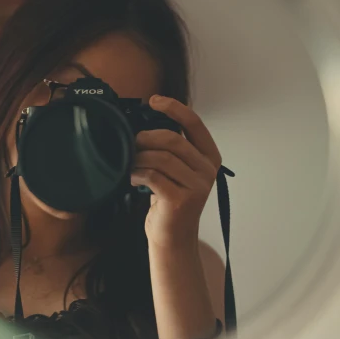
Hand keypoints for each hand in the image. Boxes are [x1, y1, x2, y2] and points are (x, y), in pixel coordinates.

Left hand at [130, 95, 221, 249]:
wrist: (173, 238)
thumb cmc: (169, 200)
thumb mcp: (176, 171)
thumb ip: (170, 150)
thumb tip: (143, 125)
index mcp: (209, 157)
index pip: (195, 124)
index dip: (174, 108)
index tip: (153, 100)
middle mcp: (207, 170)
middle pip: (172, 140)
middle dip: (146, 138)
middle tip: (132, 144)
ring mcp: (197, 186)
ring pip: (160, 158)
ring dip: (139, 158)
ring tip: (130, 165)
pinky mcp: (181, 200)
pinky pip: (153, 176)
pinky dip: (136, 173)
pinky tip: (131, 178)